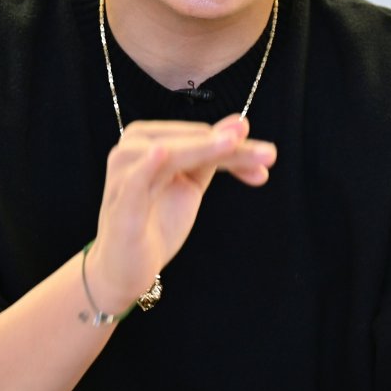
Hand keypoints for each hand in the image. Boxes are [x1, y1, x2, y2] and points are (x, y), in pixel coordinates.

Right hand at [86, 115, 275, 307]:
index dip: (234, 146)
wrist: (127, 267)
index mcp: (148, 139)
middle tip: (269, 154)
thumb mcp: (190, 183)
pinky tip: (161, 154)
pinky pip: (135, 181)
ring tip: (232, 145)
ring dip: (205, 149)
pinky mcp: (120, 204)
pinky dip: (147, 166)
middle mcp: (132, 149)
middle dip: (230, 148)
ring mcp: (123, 175)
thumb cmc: (157, 220)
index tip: (267, 159)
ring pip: (172, 155)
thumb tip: (240, 123)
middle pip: (191, 142)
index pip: (199, 135)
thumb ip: (213, 154)